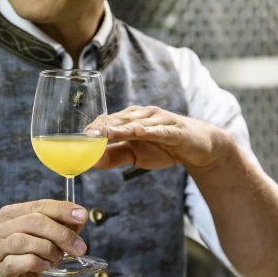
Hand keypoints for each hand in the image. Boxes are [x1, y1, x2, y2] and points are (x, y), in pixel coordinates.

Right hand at [0, 200, 87, 276]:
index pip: (39, 205)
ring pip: (23, 240)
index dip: (63, 209)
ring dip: (48, 249)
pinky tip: (46, 266)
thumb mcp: (46, 240)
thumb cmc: (28, 261)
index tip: (82, 216)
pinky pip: (19, 262)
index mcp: (10, 215)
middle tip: (79, 247)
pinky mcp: (0, 270)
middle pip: (34, 221)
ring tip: (58, 258)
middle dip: (61, 233)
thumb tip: (79, 218)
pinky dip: (37, 263)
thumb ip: (61, 227)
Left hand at [95, 106, 232, 171]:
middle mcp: (144, 115)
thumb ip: (114, 156)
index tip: (80, 138)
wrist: (197, 148)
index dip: (95, 129)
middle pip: (120, 120)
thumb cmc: (163, 147)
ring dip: (123, 128)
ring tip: (108, 132)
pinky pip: (162, 129)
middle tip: (88, 135)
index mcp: (131, 119)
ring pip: (138, 123)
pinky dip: (151, 130)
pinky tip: (141, 132)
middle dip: (104, 127)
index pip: (109, 122)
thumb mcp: (135, 156)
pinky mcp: (176, 129)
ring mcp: (160, 120)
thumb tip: (91, 161)